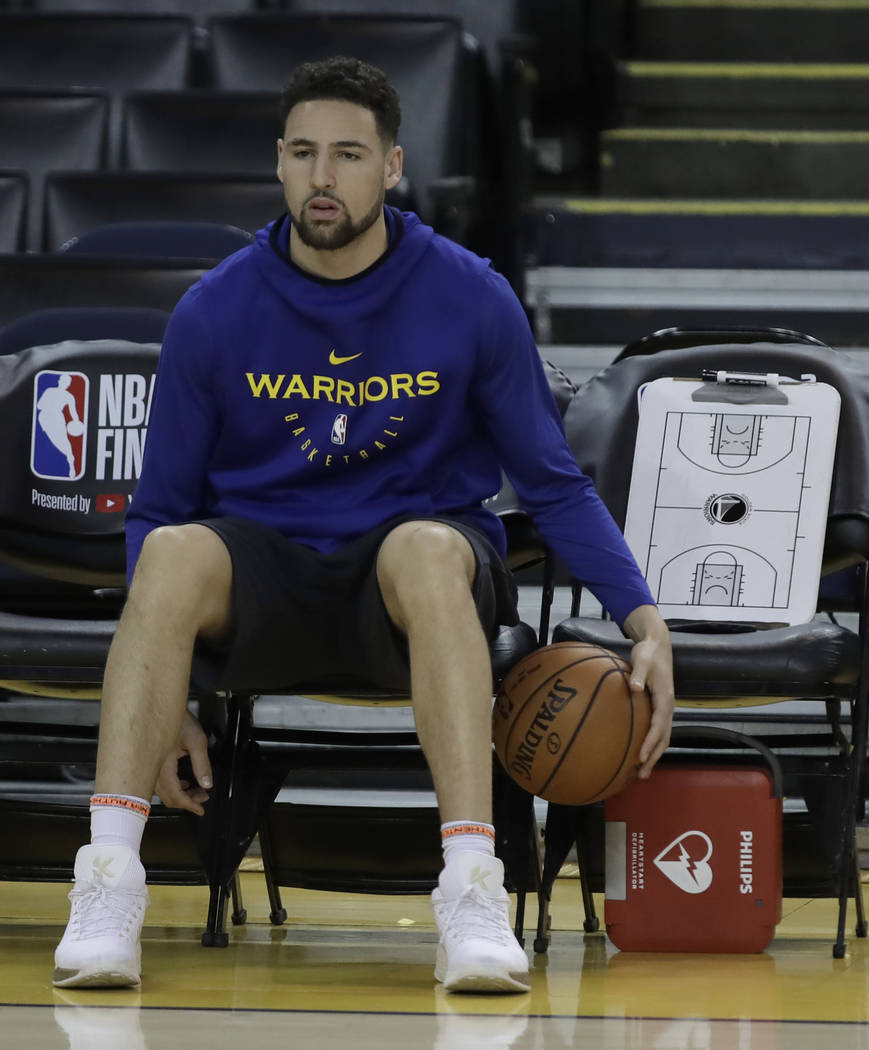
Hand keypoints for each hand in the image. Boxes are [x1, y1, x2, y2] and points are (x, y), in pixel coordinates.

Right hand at [155, 709, 212, 814]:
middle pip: (169, 797)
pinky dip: (174, 787)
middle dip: (188, 801)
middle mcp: (153, 771)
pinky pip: (161, 783)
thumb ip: (202, 764)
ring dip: (181, 794)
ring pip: (164, 791)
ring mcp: (150, 768)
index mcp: (163, 767)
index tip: (201, 808)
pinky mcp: (151, 763)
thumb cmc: (177, 720)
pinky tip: (184, 782)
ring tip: (198, 791)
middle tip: (203, 798)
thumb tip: (207, 784)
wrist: (160, 708)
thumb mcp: (196, 741)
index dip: (190, 805)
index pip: (176, 795)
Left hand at [623, 604, 674, 778]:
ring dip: (653, 755)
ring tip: (640, 771)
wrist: (658, 645)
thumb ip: (639, 674)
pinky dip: (650, 744)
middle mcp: (668, 708)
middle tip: (641, 775)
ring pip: (662, 738)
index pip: (659, 727)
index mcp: (665, 700)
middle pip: (663, 739)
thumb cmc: (648, 653)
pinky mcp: (659, 707)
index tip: (640, 758)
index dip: (650, 744)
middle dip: (653, 758)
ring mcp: (665, 709)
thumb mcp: (643, 660)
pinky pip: (656, 730)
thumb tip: (634, 688)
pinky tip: (637, 750)